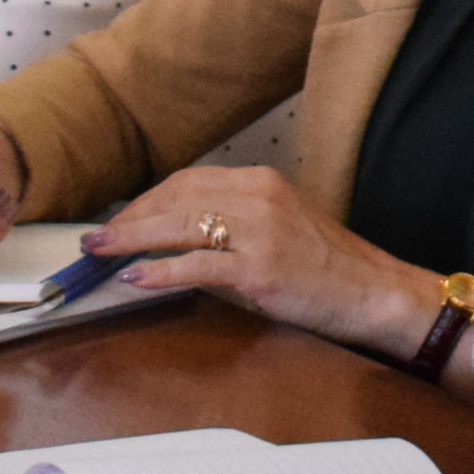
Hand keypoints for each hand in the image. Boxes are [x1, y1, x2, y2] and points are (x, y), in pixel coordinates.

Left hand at [90, 166, 441, 357]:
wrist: (376, 292)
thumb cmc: (330, 268)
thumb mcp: (281, 228)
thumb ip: (234, 224)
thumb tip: (177, 238)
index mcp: (262, 182)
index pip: (187, 182)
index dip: (146, 202)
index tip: (120, 221)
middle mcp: (260, 197)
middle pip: (175, 199)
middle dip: (130, 219)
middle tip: (97, 240)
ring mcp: (262, 231)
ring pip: (180, 227)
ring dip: (132, 239)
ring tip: (101, 253)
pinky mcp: (262, 268)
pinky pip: (200, 264)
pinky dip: (162, 270)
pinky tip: (137, 277)